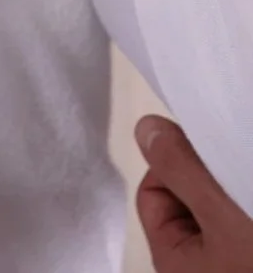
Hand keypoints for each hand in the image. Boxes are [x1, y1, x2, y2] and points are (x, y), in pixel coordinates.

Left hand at [136, 118, 252, 269]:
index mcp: (175, 264)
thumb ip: (181, 170)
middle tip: (241, 164)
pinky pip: (243, 226)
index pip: (154, 193)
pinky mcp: (247, 259)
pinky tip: (252, 184)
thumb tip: (146, 129)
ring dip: (240, 189)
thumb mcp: (222, 213)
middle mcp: (202, 269)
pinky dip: (249, 204)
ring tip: (249, 180)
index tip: (208, 148)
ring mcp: (233, 264)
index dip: (175, 162)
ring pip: (226, 211)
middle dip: (215, 177)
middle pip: (193, 202)